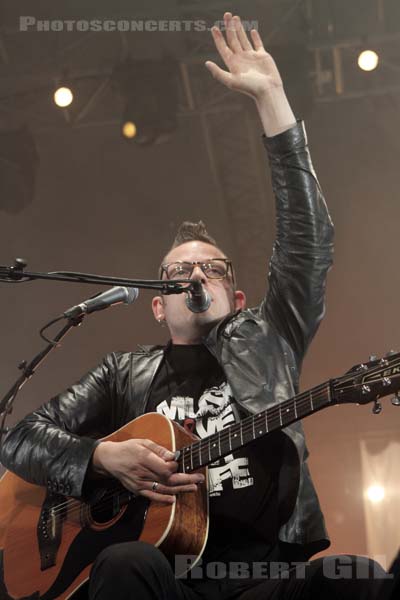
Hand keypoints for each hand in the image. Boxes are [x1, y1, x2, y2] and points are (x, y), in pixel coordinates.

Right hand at [92, 439, 203, 503]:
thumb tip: (173, 457)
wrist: (110, 459)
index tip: (183, 464)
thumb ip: (159, 450)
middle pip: (168, 479)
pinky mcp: (138, 490)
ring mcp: (140, 483)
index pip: (165, 467)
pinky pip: (152, 496)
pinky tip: (174, 499)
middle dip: (186, 480)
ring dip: (180, 489)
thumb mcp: (143, 442)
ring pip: (163, 489)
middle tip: (199, 478)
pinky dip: (164, 499)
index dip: (176, 468)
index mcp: (144, 458)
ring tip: (193, 487)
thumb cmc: (128, 448)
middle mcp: (143, 473)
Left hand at [206, 12, 295, 136]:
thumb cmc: (249, 88)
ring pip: (243, 39)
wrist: (267, 90)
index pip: (223, 48)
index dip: (218, 38)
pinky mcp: (262, 56)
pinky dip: (255, 37)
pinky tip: (252, 31)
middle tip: (227, 14)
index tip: (214, 28)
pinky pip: (258, 44)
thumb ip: (218, 73)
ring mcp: (251, 57)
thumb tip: (206, 63)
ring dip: (239, 29)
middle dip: (229, 27)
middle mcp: (241, 59)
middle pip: (233, 40)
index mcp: (233, 64)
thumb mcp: (231, 81)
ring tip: (235, 17)